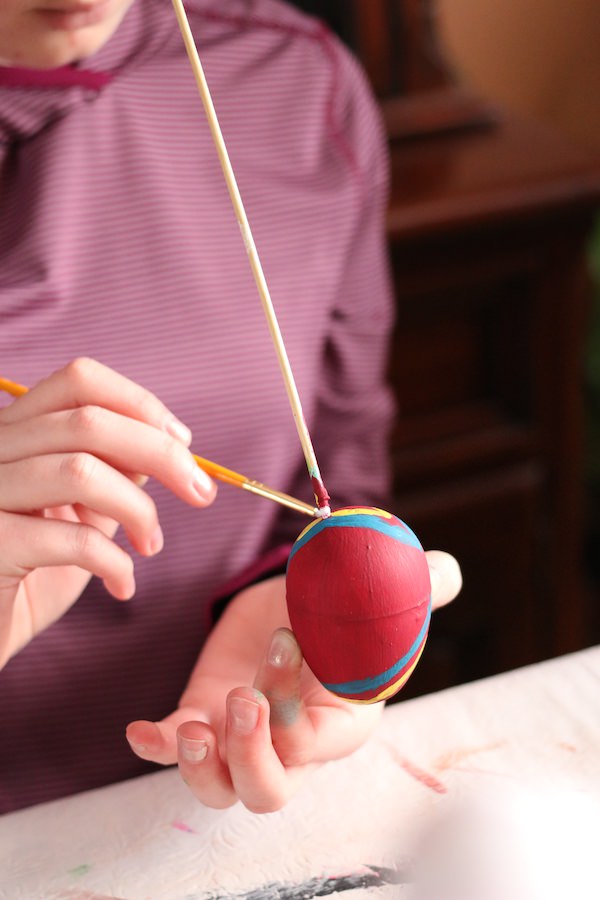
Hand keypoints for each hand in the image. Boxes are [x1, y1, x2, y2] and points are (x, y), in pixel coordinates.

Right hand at [0, 358, 215, 666]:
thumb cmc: (27, 578)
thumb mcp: (77, 514)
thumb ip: (110, 472)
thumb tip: (169, 444)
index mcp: (12, 433)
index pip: (79, 381)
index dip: (140, 404)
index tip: (183, 441)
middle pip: (89, 421)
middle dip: (163, 454)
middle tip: (202, 493)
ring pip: (80, 471)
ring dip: (139, 510)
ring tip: (150, 545)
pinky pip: (71, 539)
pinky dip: (115, 562)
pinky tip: (122, 585)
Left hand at [126, 551, 460, 813]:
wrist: (296, 605)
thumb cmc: (343, 611)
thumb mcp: (375, 597)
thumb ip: (414, 588)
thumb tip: (445, 569)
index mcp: (339, 722)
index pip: (314, 745)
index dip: (294, 710)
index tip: (287, 640)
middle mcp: (291, 744)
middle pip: (268, 793)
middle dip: (250, 757)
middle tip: (241, 698)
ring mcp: (243, 735)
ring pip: (219, 790)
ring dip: (200, 770)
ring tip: (191, 728)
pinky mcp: (204, 716)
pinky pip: (173, 751)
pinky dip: (156, 748)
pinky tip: (141, 731)